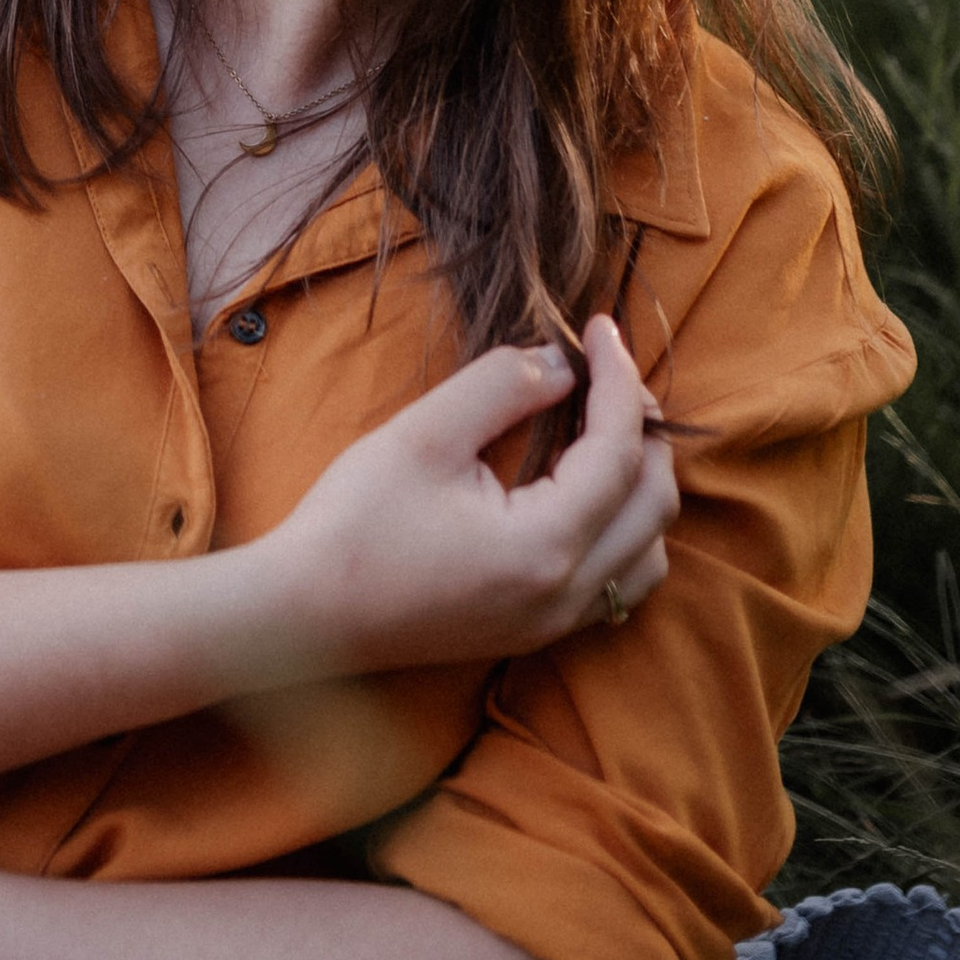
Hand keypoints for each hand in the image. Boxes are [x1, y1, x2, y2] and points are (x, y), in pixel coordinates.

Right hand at [252, 314, 676, 681]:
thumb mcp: (423, 435)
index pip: (617, 451)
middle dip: (641, 429)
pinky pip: (619, 585)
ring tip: (603, 430)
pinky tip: (585, 495)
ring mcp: (554, 622)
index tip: (599, 327)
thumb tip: (561, 364)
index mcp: (545, 545)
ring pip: (647, 554)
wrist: (305, 615)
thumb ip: (502, 387)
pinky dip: (625, 532)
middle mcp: (566, 593)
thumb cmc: (354, 522)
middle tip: (604, 373)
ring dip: (641, 486)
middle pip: (655, 505)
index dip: (618, 379)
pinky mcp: (535, 633)